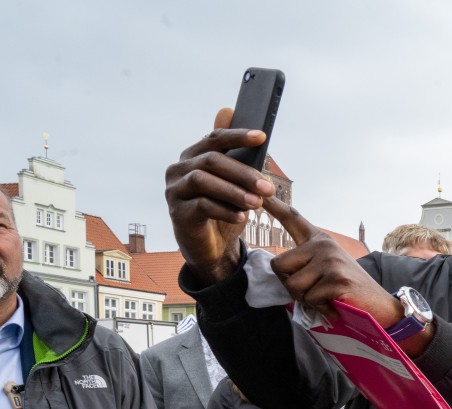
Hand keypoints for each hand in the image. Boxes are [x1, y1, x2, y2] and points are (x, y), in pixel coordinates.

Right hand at [164, 108, 276, 282]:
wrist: (209, 246)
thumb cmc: (222, 208)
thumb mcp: (232, 182)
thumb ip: (232, 152)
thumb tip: (227, 110)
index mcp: (193, 156)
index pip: (215, 139)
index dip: (238, 136)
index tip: (262, 137)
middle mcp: (179, 169)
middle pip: (212, 161)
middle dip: (243, 173)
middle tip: (268, 187)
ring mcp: (175, 190)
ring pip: (204, 181)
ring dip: (235, 192)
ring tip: (258, 204)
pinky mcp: (177, 212)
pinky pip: (202, 206)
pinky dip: (225, 211)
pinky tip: (242, 217)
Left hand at [264, 198, 435, 356]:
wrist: (380, 307)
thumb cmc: (348, 292)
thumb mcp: (325, 271)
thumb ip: (304, 265)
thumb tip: (278, 267)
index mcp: (319, 241)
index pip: (293, 219)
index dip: (275, 205)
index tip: (260, 194)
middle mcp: (323, 245)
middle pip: (279, 265)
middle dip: (289, 284)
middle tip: (313, 291)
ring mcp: (330, 260)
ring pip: (292, 285)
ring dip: (305, 299)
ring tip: (326, 298)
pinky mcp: (336, 279)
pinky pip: (309, 298)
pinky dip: (320, 308)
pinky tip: (335, 305)